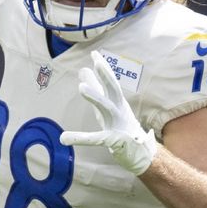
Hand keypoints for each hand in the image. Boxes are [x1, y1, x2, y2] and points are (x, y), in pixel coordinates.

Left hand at [59, 50, 156, 174]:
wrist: (141, 153)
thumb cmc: (121, 126)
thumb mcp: (106, 106)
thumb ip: (95, 89)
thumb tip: (83, 70)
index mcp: (117, 102)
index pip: (111, 82)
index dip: (104, 68)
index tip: (94, 54)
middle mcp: (119, 111)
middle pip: (114, 90)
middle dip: (107, 75)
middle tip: (97, 62)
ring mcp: (118, 125)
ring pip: (107, 108)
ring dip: (95, 97)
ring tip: (81, 88)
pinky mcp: (114, 141)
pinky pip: (95, 139)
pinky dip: (80, 139)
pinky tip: (65, 138)